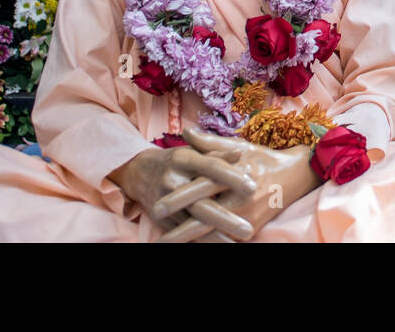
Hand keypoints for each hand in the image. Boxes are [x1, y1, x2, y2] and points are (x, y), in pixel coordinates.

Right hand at [109, 143, 258, 241]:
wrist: (142, 172)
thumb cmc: (178, 160)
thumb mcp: (195, 151)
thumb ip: (217, 153)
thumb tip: (240, 155)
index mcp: (184, 159)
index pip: (211, 168)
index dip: (232, 177)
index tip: (252, 187)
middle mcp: (172, 181)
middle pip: (201, 203)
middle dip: (224, 218)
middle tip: (247, 229)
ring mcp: (165, 204)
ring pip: (192, 224)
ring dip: (214, 237)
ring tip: (235, 244)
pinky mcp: (163, 221)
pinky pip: (183, 234)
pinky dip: (200, 241)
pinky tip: (218, 244)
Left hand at [155, 127, 321, 243]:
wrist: (296, 175)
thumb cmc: (263, 159)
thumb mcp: (239, 146)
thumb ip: (210, 143)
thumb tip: (186, 131)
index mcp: (236, 173)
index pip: (203, 187)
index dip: (179, 198)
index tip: (157, 207)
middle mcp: (241, 197)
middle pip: (206, 215)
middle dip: (179, 227)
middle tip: (158, 231)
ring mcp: (248, 214)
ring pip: (214, 233)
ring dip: (190, 240)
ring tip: (166, 242)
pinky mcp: (253, 227)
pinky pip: (226, 239)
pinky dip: (208, 243)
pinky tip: (190, 246)